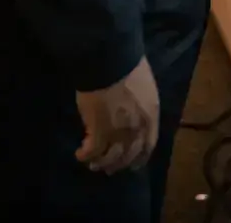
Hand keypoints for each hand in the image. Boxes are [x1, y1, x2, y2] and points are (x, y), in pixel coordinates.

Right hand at [75, 55, 159, 174]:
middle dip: (119, 163)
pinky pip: (92, 151)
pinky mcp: (99, 133)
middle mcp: (138, 129)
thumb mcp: (144, 86)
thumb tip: (131, 112)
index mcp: (151, 115)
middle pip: (129, 155)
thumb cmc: (127, 65)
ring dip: (101, 163)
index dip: (140, 156)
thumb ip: (140, 104)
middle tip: (110, 168)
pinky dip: (85, 155)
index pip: (148, 144)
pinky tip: (80, 154)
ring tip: (93, 164)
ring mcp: (119, 133)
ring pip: (110, 157)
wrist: (111, 61)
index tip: (134, 164)